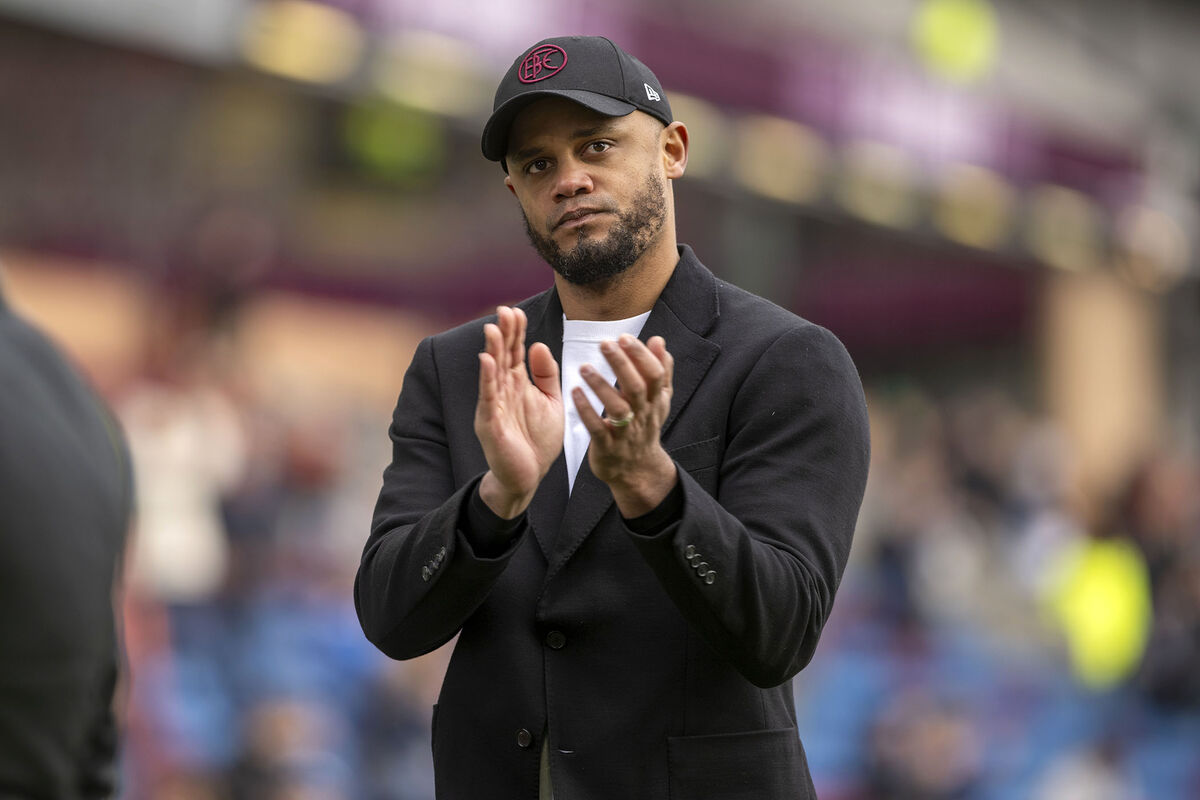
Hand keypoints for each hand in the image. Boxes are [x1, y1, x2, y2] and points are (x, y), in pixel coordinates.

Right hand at [475, 306, 563, 517]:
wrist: (529, 476)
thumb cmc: (538, 440)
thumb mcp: (551, 402)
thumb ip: (546, 375)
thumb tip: (539, 344)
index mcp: (518, 384)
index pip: (515, 351)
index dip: (516, 332)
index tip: (516, 311)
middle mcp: (503, 391)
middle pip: (502, 356)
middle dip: (503, 334)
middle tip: (504, 310)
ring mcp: (494, 406)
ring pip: (492, 373)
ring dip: (492, 351)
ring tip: (493, 329)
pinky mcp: (490, 423)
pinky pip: (488, 398)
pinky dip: (487, 380)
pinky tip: (487, 362)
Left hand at [573, 334, 676, 516]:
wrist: (637, 470)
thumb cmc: (643, 426)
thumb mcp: (657, 400)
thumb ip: (660, 370)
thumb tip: (658, 340)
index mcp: (655, 401)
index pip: (655, 375)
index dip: (641, 356)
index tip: (624, 337)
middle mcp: (643, 415)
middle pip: (637, 388)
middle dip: (622, 364)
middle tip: (605, 343)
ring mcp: (626, 433)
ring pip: (618, 409)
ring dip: (601, 386)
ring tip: (585, 367)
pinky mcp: (607, 448)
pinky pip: (597, 429)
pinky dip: (587, 411)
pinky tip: (574, 393)